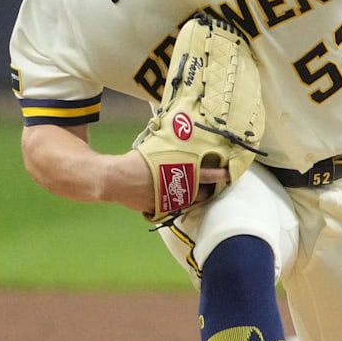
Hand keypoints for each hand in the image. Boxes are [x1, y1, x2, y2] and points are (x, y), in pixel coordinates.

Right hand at [113, 149, 230, 214]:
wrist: (114, 180)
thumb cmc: (134, 161)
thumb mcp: (155, 149)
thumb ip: (170, 148)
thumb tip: (179, 131)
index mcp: (178, 174)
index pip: (206, 176)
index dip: (219, 175)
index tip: (227, 173)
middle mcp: (176, 190)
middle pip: (201, 194)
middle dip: (208, 190)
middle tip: (214, 184)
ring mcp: (168, 202)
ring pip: (189, 203)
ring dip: (195, 197)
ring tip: (200, 192)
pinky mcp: (158, 209)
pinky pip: (173, 207)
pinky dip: (177, 202)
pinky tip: (177, 197)